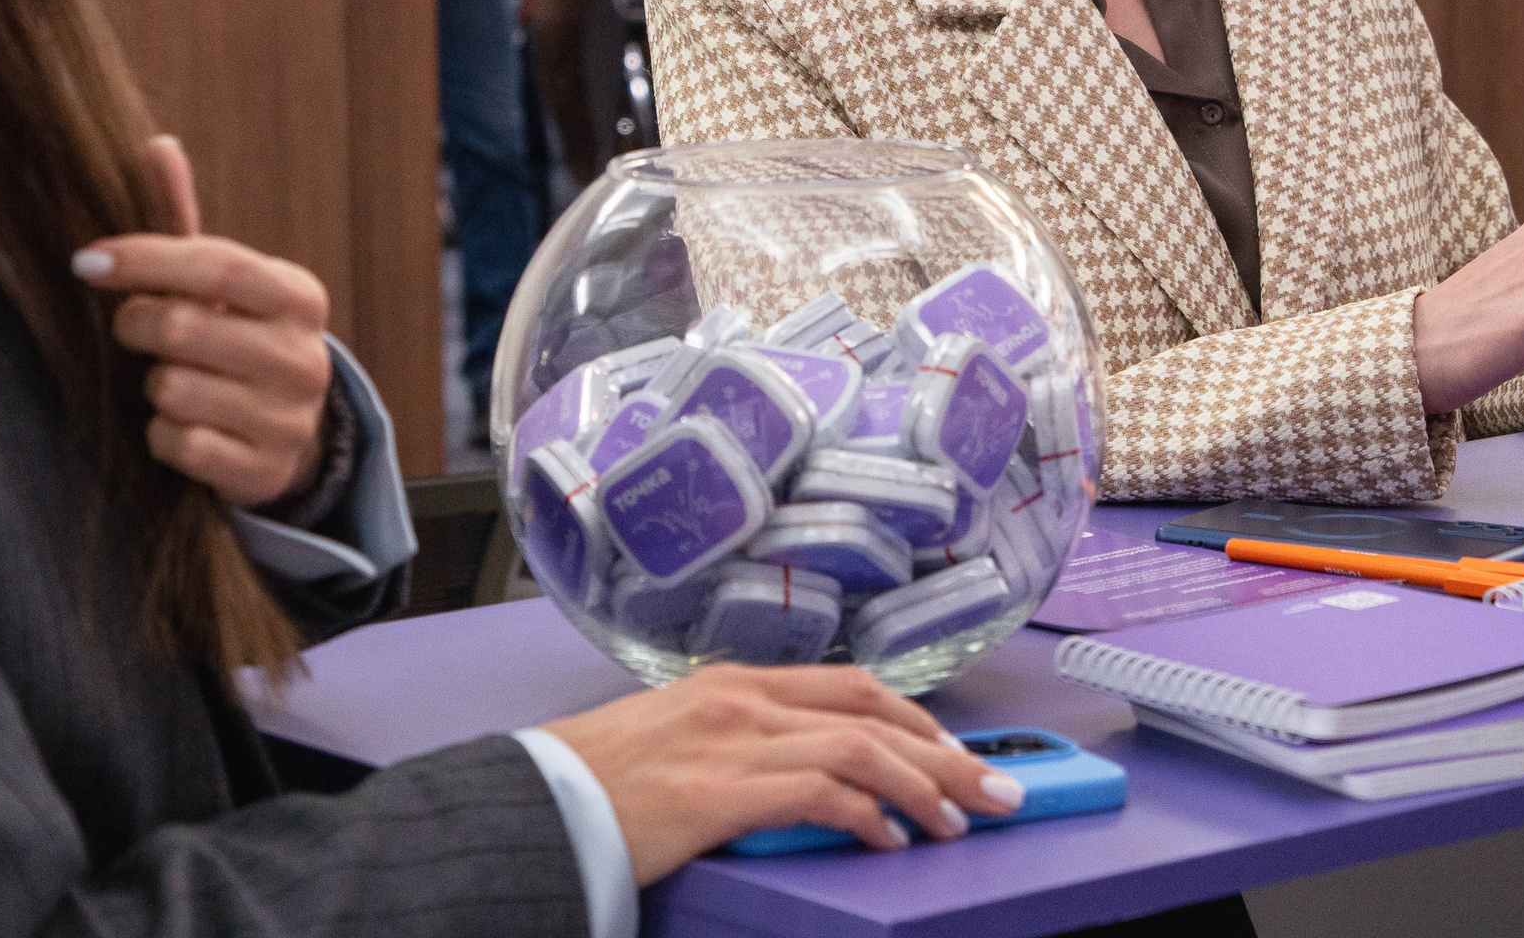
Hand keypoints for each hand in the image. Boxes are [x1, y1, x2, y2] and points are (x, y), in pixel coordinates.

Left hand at [76, 136, 333, 505]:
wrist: (286, 433)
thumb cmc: (235, 339)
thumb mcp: (221, 286)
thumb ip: (183, 223)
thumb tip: (155, 145)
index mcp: (299, 296)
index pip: (218, 266)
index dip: (146, 259)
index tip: (87, 260)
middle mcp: (306, 356)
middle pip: (184, 328)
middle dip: (138, 326)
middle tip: (136, 329)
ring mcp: (290, 418)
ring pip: (174, 392)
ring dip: (155, 388)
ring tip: (176, 382)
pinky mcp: (266, 471)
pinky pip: (179, 446)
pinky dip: (164, 437)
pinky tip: (184, 427)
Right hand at [544, 664, 1021, 883]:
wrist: (529, 803)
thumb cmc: (595, 782)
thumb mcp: (678, 738)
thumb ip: (740, 743)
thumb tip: (805, 771)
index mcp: (736, 683)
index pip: (853, 686)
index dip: (917, 718)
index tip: (956, 752)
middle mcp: (743, 699)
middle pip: (874, 710)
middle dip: (946, 750)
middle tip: (995, 787)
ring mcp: (732, 740)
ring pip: (862, 747)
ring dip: (925, 786)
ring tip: (958, 821)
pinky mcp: (718, 790)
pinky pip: (820, 793)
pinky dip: (868, 815)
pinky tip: (889, 841)